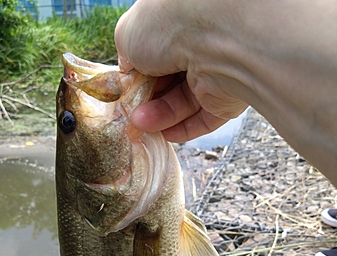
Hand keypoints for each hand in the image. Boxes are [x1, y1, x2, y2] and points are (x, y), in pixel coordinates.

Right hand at [115, 0, 247, 142]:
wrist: (214, 38)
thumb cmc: (168, 26)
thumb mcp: (128, 35)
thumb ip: (126, 56)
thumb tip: (129, 75)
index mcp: (175, 25)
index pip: (153, 55)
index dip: (137, 76)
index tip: (126, 91)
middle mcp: (196, 47)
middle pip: (166, 83)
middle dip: (146, 100)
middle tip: (131, 112)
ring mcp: (212, 73)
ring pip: (181, 103)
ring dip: (158, 116)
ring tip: (141, 122)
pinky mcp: (225, 100)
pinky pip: (201, 120)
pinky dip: (182, 129)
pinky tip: (164, 133)